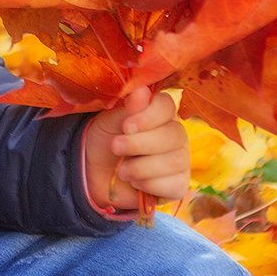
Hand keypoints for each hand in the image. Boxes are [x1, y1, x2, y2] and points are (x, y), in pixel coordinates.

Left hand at [83, 85, 189, 211]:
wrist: (95, 173)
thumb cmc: (106, 139)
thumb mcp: (110, 121)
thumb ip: (128, 108)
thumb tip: (142, 90)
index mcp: (161, 112)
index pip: (168, 106)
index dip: (148, 116)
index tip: (126, 126)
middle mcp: (176, 134)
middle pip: (175, 135)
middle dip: (140, 144)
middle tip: (116, 147)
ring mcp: (180, 159)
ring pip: (174, 161)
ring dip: (140, 167)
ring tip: (122, 170)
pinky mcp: (179, 184)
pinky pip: (173, 184)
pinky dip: (148, 185)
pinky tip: (135, 182)